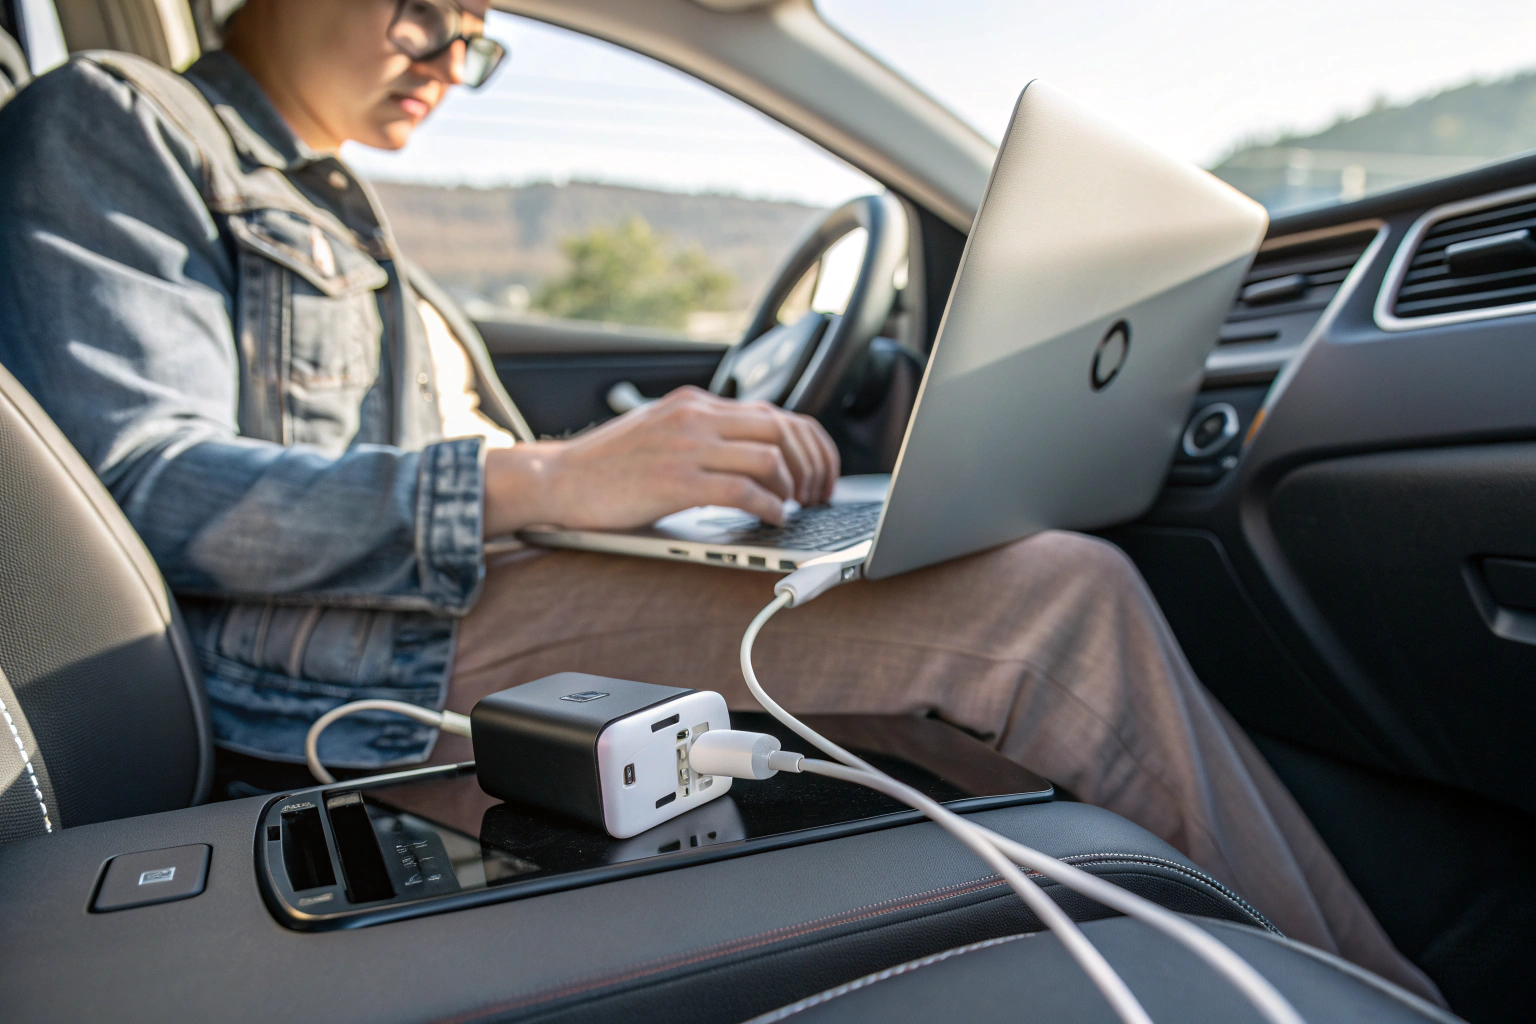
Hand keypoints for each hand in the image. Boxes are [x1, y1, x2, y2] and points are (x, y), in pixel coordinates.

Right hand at [482, 387, 839, 534]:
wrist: (556, 478)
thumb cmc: (607, 466)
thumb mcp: (660, 433)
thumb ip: (703, 436)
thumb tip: (757, 457)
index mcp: (695, 404)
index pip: (774, 412)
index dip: (808, 443)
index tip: (818, 471)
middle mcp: (695, 417)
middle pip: (782, 429)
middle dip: (811, 465)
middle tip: (816, 494)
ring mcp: (686, 448)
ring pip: (769, 457)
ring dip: (792, 488)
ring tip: (792, 508)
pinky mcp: (676, 481)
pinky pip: (742, 490)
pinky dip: (768, 507)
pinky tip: (772, 519)